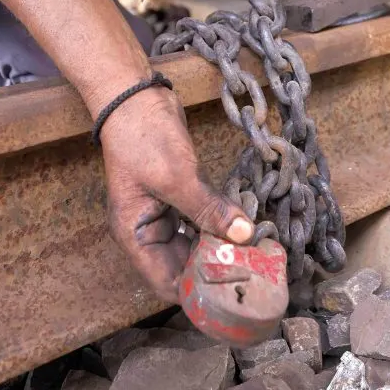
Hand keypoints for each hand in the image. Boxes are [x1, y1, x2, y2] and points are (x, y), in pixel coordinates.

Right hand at [98, 86, 253, 301]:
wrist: (135, 97)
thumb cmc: (144, 139)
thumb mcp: (176, 177)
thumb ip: (209, 209)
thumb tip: (244, 235)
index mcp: (135, 237)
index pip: (167, 283)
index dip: (197, 292)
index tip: (232, 292)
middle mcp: (148, 231)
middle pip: (183, 267)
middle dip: (214, 271)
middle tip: (253, 274)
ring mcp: (164, 213)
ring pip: (195, 244)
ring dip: (220, 247)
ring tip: (254, 254)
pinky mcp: (179, 196)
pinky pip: (201, 221)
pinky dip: (219, 225)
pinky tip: (244, 228)